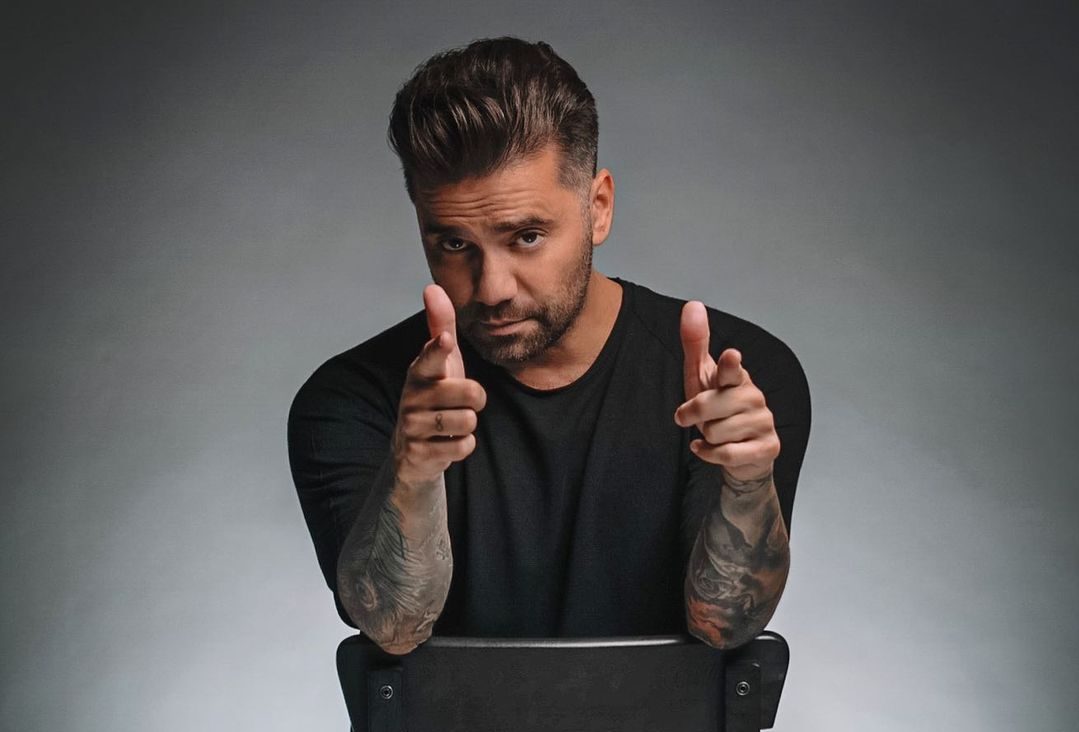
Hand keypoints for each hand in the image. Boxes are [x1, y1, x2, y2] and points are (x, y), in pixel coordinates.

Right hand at [393, 284, 486, 487]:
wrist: (412, 449)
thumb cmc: (434, 395)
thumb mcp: (441, 362)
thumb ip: (440, 326)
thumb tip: (432, 287)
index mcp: (420, 371)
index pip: (431, 357)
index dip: (440, 349)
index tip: (447, 341)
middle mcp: (413, 396)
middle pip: (471, 393)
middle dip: (476, 400)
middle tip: (461, 403)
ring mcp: (413, 426)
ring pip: (469, 421)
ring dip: (467, 425)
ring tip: (451, 423)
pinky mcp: (419, 452)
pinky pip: (463, 446)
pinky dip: (462, 446)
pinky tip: (446, 443)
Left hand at [674, 301, 779, 482]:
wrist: (738, 453)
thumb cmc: (717, 410)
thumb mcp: (701, 376)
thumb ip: (696, 343)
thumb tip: (692, 305)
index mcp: (737, 377)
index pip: (732, 370)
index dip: (729, 365)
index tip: (730, 356)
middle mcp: (754, 397)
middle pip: (711, 406)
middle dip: (695, 416)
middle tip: (697, 418)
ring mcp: (763, 422)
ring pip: (717, 432)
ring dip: (707, 437)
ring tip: (715, 433)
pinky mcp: (767, 448)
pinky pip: (728, 453)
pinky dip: (710, 453)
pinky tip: (707, 448)